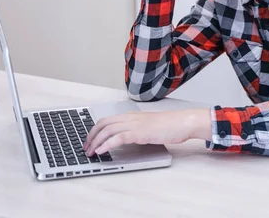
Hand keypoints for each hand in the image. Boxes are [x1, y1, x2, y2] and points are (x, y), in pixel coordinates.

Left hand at [83, 108, 211, 155]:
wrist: (182, 123)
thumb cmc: (170, 125)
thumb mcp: (149, 127)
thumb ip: (137, 131)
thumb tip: (126, 140)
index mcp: (131, 116)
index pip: (107, 120)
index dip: (95, 130)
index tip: (89, 141)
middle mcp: (130, 118)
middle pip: (103, 123)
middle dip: (91, 136)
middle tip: (85, 148)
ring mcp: (134, 124)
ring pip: (107, 130)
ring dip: (96, 142)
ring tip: (90, 152)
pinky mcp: (139, 133)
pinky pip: (117, 138)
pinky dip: (106, 144)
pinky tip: (101, 151)